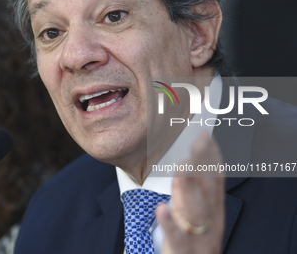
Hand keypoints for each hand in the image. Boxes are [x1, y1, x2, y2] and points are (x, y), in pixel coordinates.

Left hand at [156, 131, 224, 253]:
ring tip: (182, 168)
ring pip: (196, 213)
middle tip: (198, 142)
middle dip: (204, 166)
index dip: (213, 158)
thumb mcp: (194, 214)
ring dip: (189, 190)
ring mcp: (198, 237)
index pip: (215, 181)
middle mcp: (210, 222)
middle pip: (208, 192)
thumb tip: (186, 163)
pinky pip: (177, 238)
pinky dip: (170, 223)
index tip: (206, 136)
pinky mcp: (182, 251)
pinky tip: (162, 208)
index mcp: (213, 211)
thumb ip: (189, 191)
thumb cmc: (192, 240)